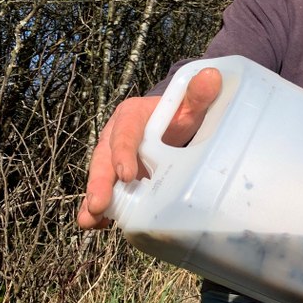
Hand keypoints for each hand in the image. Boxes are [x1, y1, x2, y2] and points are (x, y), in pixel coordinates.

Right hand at [77, 67, 221, 228]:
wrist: (173, 123)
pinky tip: (99, 225)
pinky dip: (101, 209)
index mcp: (131, 115)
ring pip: (100, 177)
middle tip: (99, 204)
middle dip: (100, 182)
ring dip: (94, 199)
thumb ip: (198, 95)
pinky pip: (106, 191)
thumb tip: (211, 76)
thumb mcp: (189, 105)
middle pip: (103, 158)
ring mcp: (113, 158)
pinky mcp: (116, 176)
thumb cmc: (179, 114)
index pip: (125, 132)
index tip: (127, 174)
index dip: (123, 152)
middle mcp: (115, 136)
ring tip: (91, 220)